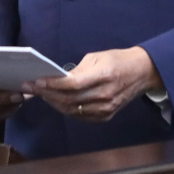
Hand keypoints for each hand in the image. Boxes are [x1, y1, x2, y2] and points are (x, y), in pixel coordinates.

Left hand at [27, 47, 161, 121]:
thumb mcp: (97, 57)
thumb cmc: (118, 60)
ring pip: (73, 110)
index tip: (37, 81)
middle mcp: (105, 95)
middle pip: (70, 100)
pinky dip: (66, 109)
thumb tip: (57, 79)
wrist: (142, 73)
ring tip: (40, 94)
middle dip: (47, 94)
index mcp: (104, 76)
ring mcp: (106, 108)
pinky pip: (81, 116)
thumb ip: (77, 70)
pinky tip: (56, 101)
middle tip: (31, 88)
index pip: (73, 85)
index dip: (53, 84)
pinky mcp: (106, 116)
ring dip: (54, 103)